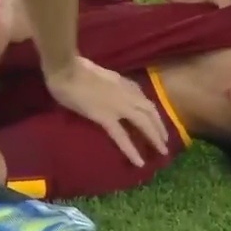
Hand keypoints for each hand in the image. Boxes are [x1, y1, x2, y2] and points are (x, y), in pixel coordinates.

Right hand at [45, 58, 168, 166]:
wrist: (65, 68)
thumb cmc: (73, 67)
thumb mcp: (97, 72)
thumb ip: (105, 83)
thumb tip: (104, 89)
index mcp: (122, 82)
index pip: (142, 97)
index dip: (150, 111)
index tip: (154, 119)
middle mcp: (125, 93)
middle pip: (149, 111)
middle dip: (159, 126)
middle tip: (165, 141)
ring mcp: (118, 105)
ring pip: (143, 123)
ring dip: (155, 137)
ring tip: (162, 151)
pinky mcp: (106, 117)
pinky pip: (122, 136)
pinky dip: (131, 150)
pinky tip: (138, 162)